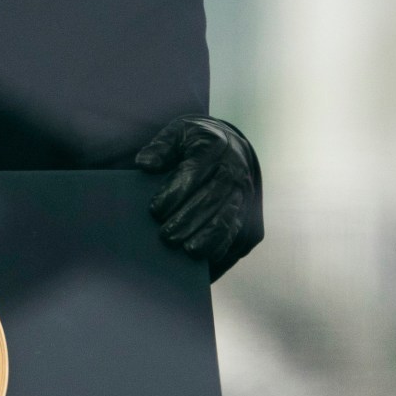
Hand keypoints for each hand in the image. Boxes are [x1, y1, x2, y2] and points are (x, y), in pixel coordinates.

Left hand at [135, 115, 262, 275]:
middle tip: (166, 237)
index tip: (155, 210)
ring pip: (229, 222)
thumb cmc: (198, 144)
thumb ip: (161, 146)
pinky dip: (220, 251)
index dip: (174, 192)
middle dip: (188, 221)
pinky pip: (237, 238)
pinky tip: (203, 262)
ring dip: (208, 240)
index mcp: (215, 147)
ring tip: (187, 251)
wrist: (233, 149)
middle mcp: (235, 172)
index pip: (194, 171)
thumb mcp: (179, 133)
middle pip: (212, 200)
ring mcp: (246, 196)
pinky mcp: (250, 218)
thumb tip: (145, 163)